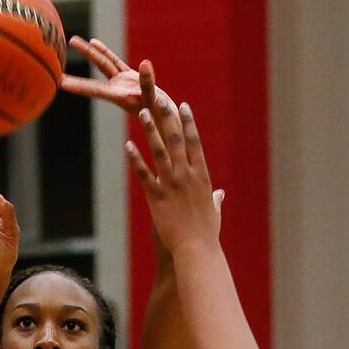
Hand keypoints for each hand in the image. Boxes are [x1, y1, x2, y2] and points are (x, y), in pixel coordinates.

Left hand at [61, 39, 174, 116]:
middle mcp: (118, 91)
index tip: (59, 83)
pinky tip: (95, 43)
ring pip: (103, 65)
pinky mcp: (130, 78)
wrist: (170, 122)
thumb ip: (149, 83)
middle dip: (77, 69)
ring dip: (90, 53)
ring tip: (73, 41)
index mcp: (120, 97)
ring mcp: (123, 84)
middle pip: (93, 77)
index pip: (94, 90)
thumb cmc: (163, 116)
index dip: (77, 86)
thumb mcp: (156, 100)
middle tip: (55, 61)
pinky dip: (105, 53)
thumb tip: (144, 64)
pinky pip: (115, 62)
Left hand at [126, 98, 223, 255]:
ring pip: (159, 151)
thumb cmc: (207, 234)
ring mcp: (171, 185)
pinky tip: (128, 145)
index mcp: (202, 177)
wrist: (196, 250)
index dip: (188, 123)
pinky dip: (136, 158)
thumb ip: (216, 200)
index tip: (183, 106)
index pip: (195, 143)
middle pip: (176, 140)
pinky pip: (144, 173)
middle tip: (159, 98)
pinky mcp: (156, 197)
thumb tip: (220, 195)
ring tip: (141, 113)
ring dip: (149, 130)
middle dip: (167, 117)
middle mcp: (187, 176)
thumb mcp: (214, 213)